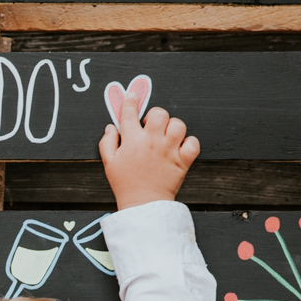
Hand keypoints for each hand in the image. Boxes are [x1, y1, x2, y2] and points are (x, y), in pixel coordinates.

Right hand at [99, 92, 199, 209]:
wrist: (143, 204)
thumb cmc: (125, 184)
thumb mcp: (109, 163)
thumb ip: (107, 142)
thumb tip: (111, 128)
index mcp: (132, 140)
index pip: (130, 112)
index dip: (130, 101)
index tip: (132, 96)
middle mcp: (152, 142)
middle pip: (159, 113)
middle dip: (155, 115)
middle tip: (152, 125)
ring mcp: (169, 151)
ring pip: (178, 124)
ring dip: (173, 127)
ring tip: (167, 136)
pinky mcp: (182, 161)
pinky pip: (193, 143)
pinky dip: (189, 143)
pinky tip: (180, 147)